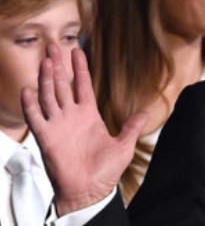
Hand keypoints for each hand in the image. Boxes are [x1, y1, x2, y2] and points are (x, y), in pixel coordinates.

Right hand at [21, 44, 147, 215]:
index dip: (79, 68)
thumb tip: (144, 113)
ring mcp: (58, 125)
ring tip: (45, 61)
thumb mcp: (124, 146)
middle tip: (53, 46)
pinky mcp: (47, 138)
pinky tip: (29, 90)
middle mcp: (71, 117)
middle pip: (62, 85)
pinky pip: (36, 118)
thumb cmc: (105, 171)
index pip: (82, 85)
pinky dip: (31, 104)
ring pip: (48, 96)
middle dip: (58, 66)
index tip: (76, 50)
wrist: (89, 191)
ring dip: (46, 79)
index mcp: (89, 115)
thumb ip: (131, 128)